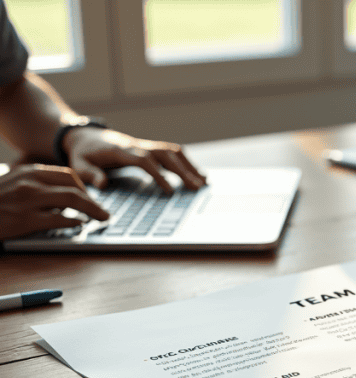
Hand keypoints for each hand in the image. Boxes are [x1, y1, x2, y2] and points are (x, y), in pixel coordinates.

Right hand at [0, 164, 109, 239]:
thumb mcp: (13, 184)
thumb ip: (36, 186)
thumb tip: (63, 198)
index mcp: (28, 172)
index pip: (67, 174)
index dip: (84, 187)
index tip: (91, 197)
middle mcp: (30, 182)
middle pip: (73, 186)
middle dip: (93, 200)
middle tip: (102, 212)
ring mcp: (28, 200)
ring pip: (71, 199)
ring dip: (91, 209)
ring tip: (100, 218)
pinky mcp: (25, 219)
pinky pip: (58, 218)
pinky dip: (74, 222)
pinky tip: (80, 225)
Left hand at [63, 126, 205, 191]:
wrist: (83, 136)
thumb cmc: (82, 154)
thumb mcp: (78, 165)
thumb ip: (90, 175)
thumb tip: (103, 184)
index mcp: (120, 150)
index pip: (144, 161)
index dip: (158, 175)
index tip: (170, 191)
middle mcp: (136, 145)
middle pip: (165, 154)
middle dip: (183, 171)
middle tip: (197, 187)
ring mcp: (144, 145)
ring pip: (172, 152)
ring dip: (189, 166)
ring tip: (203, 182)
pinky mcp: (149, 148)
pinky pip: (171, 153)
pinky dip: (186, 162)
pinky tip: (196, 174)